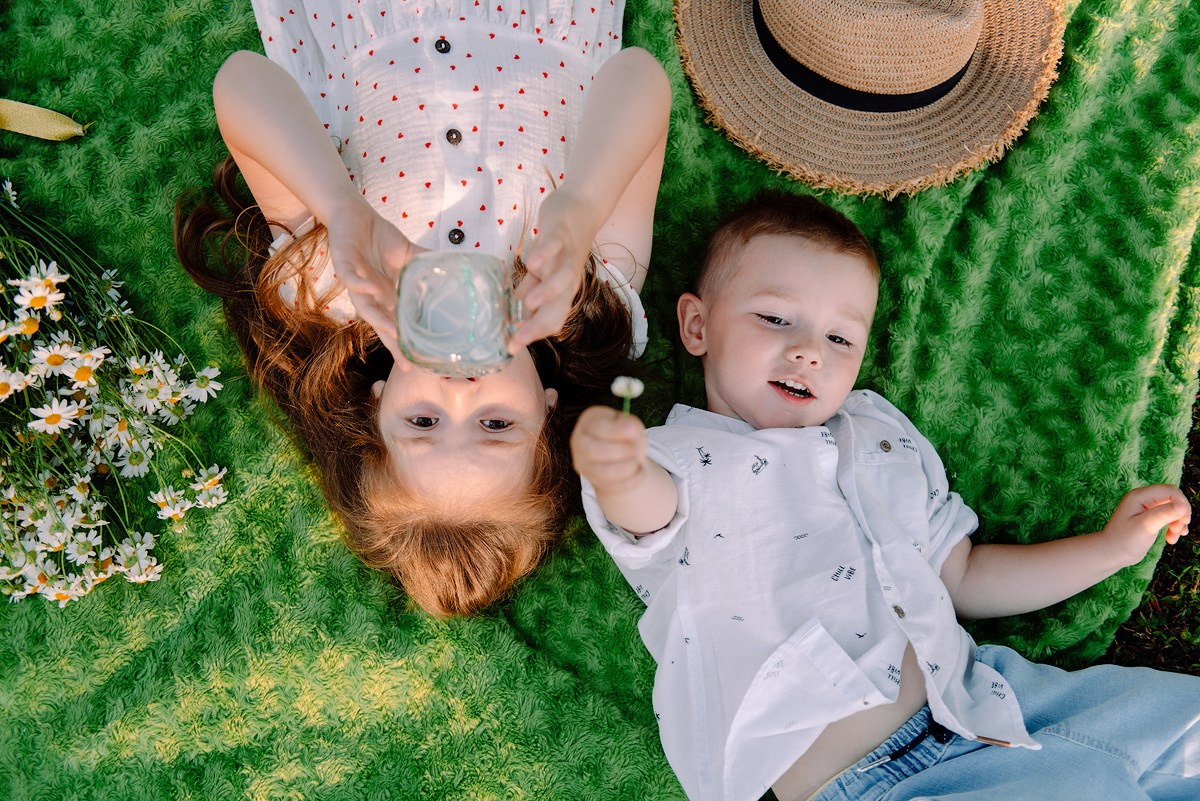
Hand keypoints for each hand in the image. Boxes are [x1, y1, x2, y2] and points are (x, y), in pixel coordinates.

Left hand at [324, 199, 424, 365]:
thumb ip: (428, 263)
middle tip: (405, 362)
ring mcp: (356, 282)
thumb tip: (457, 268)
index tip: (417, 365)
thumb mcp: (409, 253)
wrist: (354, 215)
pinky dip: (360, 285)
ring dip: (378, 319)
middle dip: (392, 343)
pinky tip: (372, 289)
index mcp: (387, 295)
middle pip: (381, 325)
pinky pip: (350, 278)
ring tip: (392, 331)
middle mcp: (371, 295)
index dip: (404, 344)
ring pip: (365, 307)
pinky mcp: (343, 264)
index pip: (395, 324)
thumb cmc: (381, 238)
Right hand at [509, 190, 591, 351]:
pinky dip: (544, 255)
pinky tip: (530, 263)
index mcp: (562, 290)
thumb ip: (530, 288)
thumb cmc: (560, 243)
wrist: (582, 206)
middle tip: (517, 340)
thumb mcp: (544, 270)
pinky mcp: (561, 235)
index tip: (511, 347)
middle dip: (538, 325)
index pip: (551, 320)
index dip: (533, 334)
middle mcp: (568, 278)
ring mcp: (566, 256)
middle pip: (558, 307)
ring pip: (562, 279)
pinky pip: (554, 247)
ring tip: (528, 303)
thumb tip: (516, 309)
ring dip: (546, 292)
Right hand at [570, 405, 650, 495]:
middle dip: (620, 451)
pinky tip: (640, 472)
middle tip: (636, 448)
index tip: (633, 432)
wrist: (623, 457)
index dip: (616, 431)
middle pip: (592, 450)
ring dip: (627, 467)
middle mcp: (579, 442)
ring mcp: (583, 464)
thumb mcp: (631, 424)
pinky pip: (613, 486)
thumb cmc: (626, 436)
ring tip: (638, 461)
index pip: (596, 426)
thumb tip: (630, 430)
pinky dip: (632, 480)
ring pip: (604, 472)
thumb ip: (631, 425)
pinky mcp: (594, 481)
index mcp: (588, 421)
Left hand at [1100, 484, 1190, 566]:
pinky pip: (1169, 516)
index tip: (1183, 522)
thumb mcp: (1145, 527)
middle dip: (1181, 514)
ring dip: (1179, 522)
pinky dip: (1174, 527)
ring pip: (1174, 508)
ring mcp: (1147, 507)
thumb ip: (1163, 515)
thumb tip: (1183, 505)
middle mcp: (1143, 498)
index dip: (1182, 504)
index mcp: (1139, 496)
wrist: (1111, 553)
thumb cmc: (1124, 540)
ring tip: (1173, 537)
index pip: (1170, 491)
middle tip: (1179, 530)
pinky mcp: (1150, 517)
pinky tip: (1171, 539)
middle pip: (1174, 498)